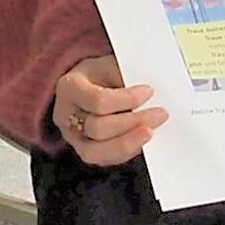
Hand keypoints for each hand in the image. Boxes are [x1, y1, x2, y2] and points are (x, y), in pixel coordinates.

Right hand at [52, 56, 167, 165]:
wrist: (86, 85)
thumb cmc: (99, 75)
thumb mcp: (110, 65)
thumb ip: (126, 80)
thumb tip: (152, 97)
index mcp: (69, 88)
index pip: (98, 100)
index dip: (127, 99)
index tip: (149, 91)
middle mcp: (65, 116)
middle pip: (98, 128)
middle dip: (133, 123)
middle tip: (159, 114)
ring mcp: (73, 138)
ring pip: (98, 151)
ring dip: (130, 142)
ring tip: (151, 131)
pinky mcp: (85, 152)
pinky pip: (106, 160)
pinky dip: (127, 151)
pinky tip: (141, 140)